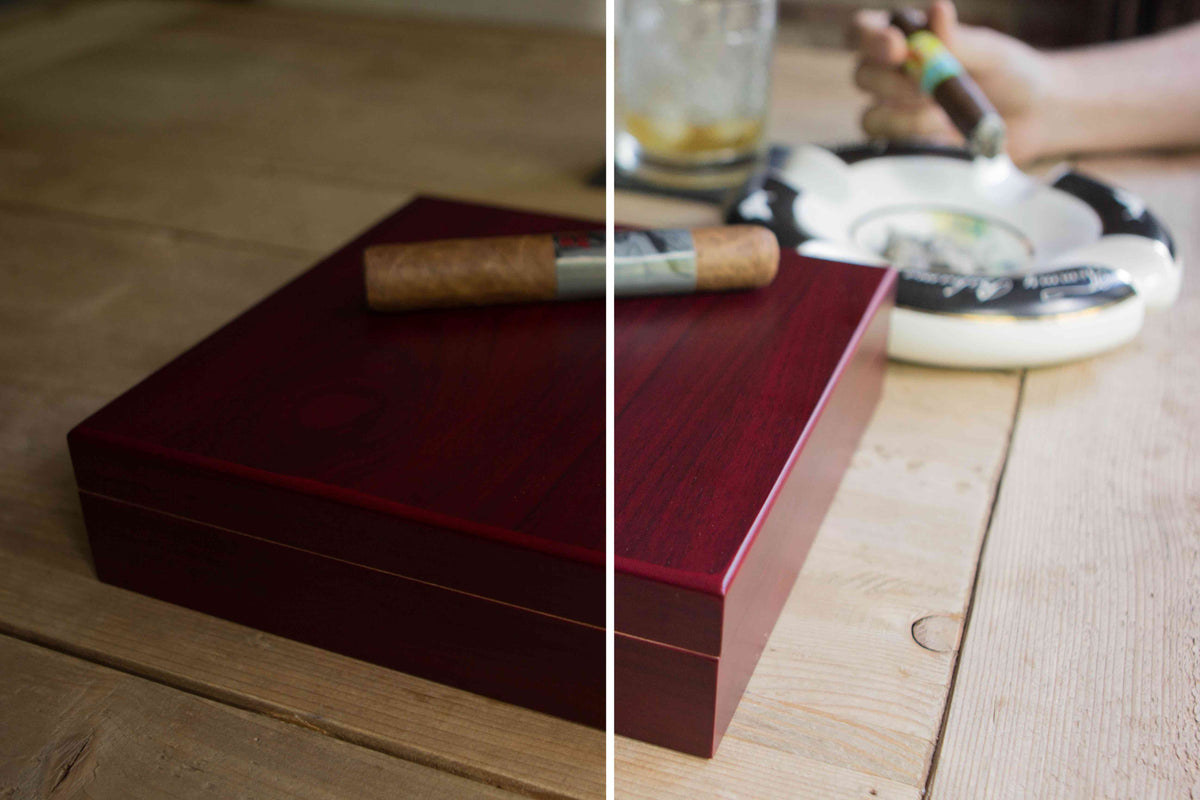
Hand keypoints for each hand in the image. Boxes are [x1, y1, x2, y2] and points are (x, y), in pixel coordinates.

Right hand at [850, 1, 1052, 160]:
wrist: (1033, 117)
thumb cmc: (1011, 73)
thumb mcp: (990, 52)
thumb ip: (959, 39)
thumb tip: (937, 10)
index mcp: (906, 39)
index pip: (862, 31)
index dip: (868, 38)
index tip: (897, 48)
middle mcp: (892, 74)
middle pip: (861, 76)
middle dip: (895, 84)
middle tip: (930, 89)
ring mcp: (895, 112)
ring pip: (871, 117)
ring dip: (908, 118)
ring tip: (944, 115)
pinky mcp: (906, 144)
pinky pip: (891, 145)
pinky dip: (918, 138)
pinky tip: (945, 133)